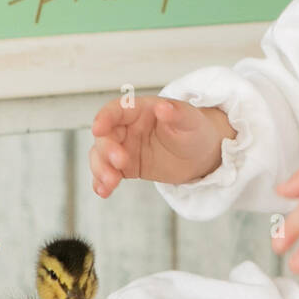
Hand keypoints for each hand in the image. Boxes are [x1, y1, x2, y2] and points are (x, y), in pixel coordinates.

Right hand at [90, 97, 234, 195]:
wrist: (200, 155)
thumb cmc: (195, 130)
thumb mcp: (190, 120)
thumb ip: (177, 114)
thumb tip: (163, 107)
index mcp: (141, 110)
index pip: (117, 110)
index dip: (105, 117)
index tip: (98, 129)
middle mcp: (128, 127)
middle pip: (106, 135)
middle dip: (107, 150)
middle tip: (120, 163)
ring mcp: (125, 147)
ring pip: (102, 155)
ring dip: (101, 169)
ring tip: (110, 183)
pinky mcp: (126, 167)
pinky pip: (109, 172)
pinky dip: (102, 182)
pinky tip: (103, 191)